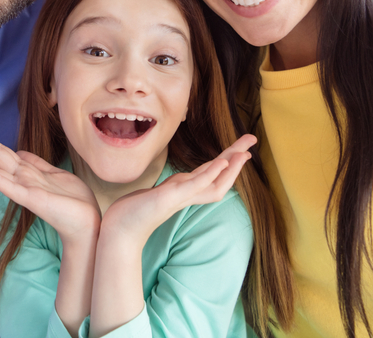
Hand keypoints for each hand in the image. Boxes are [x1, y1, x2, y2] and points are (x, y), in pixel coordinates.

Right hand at [0, 122, 101, 242]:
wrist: (86, 222)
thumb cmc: (72, 199)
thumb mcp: (54, 174)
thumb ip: (36, 163)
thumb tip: (20, 152)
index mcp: (27, 172)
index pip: (2, 153)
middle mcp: (22, 179)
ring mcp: (25, 189)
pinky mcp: (32, 199)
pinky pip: (11, 187)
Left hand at [102, 133, 256, 241]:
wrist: (119, 231)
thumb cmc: (134, 214)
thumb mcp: (157, 194)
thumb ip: (172, 188)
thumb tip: (182, 181)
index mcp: (184, 192)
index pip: (213, 175)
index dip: (230, 163)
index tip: (243, 150)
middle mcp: (186, 195)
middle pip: (220, 177)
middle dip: (237, 158)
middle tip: (253, 140)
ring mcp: (180, 197)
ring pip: (212, 182)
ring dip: (230, 167)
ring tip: (244, 153)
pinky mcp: (170, 198)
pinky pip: (195, 185)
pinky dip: (210, 174)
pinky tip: (222, 163)